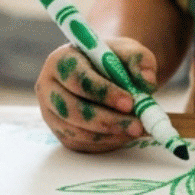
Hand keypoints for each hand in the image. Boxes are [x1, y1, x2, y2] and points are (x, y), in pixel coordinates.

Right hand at [34, 38, 156, 151]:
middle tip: (137, 125)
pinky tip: (125, 135)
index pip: (77, 78)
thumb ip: (139, 60)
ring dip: (109, 134)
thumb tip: (146, 80)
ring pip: (76, 131)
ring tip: (137, 130)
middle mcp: (48, 87)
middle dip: (107, 120)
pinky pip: (81, 144)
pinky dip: (106, 143)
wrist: (104, 73)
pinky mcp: (59, 132)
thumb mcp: (128, 51)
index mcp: (60, 60)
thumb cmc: (112, 60)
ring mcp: (51, 112)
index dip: (103, 92)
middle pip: (72, 109)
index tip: (130, 102)